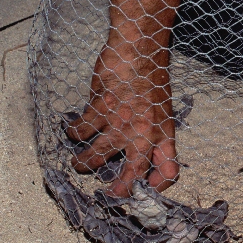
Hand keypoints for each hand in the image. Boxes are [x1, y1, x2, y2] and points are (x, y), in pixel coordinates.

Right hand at [66, 46, 178, 196]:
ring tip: (78, 162)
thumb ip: (152, 133)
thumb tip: (141, 154)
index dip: (158, 186)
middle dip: (117, 191)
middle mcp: (144, 133)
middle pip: (132, 175)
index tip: (145, 191)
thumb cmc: (151, 76)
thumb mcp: (162, 109)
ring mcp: (120, 123)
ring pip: (95, 157)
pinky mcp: (100, 110)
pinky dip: (74, 132)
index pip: (169, 170)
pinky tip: (73, 129)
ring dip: (83, 163)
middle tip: (106, 194)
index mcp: (163, 133)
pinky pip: (80, 131)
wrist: (139, 48)